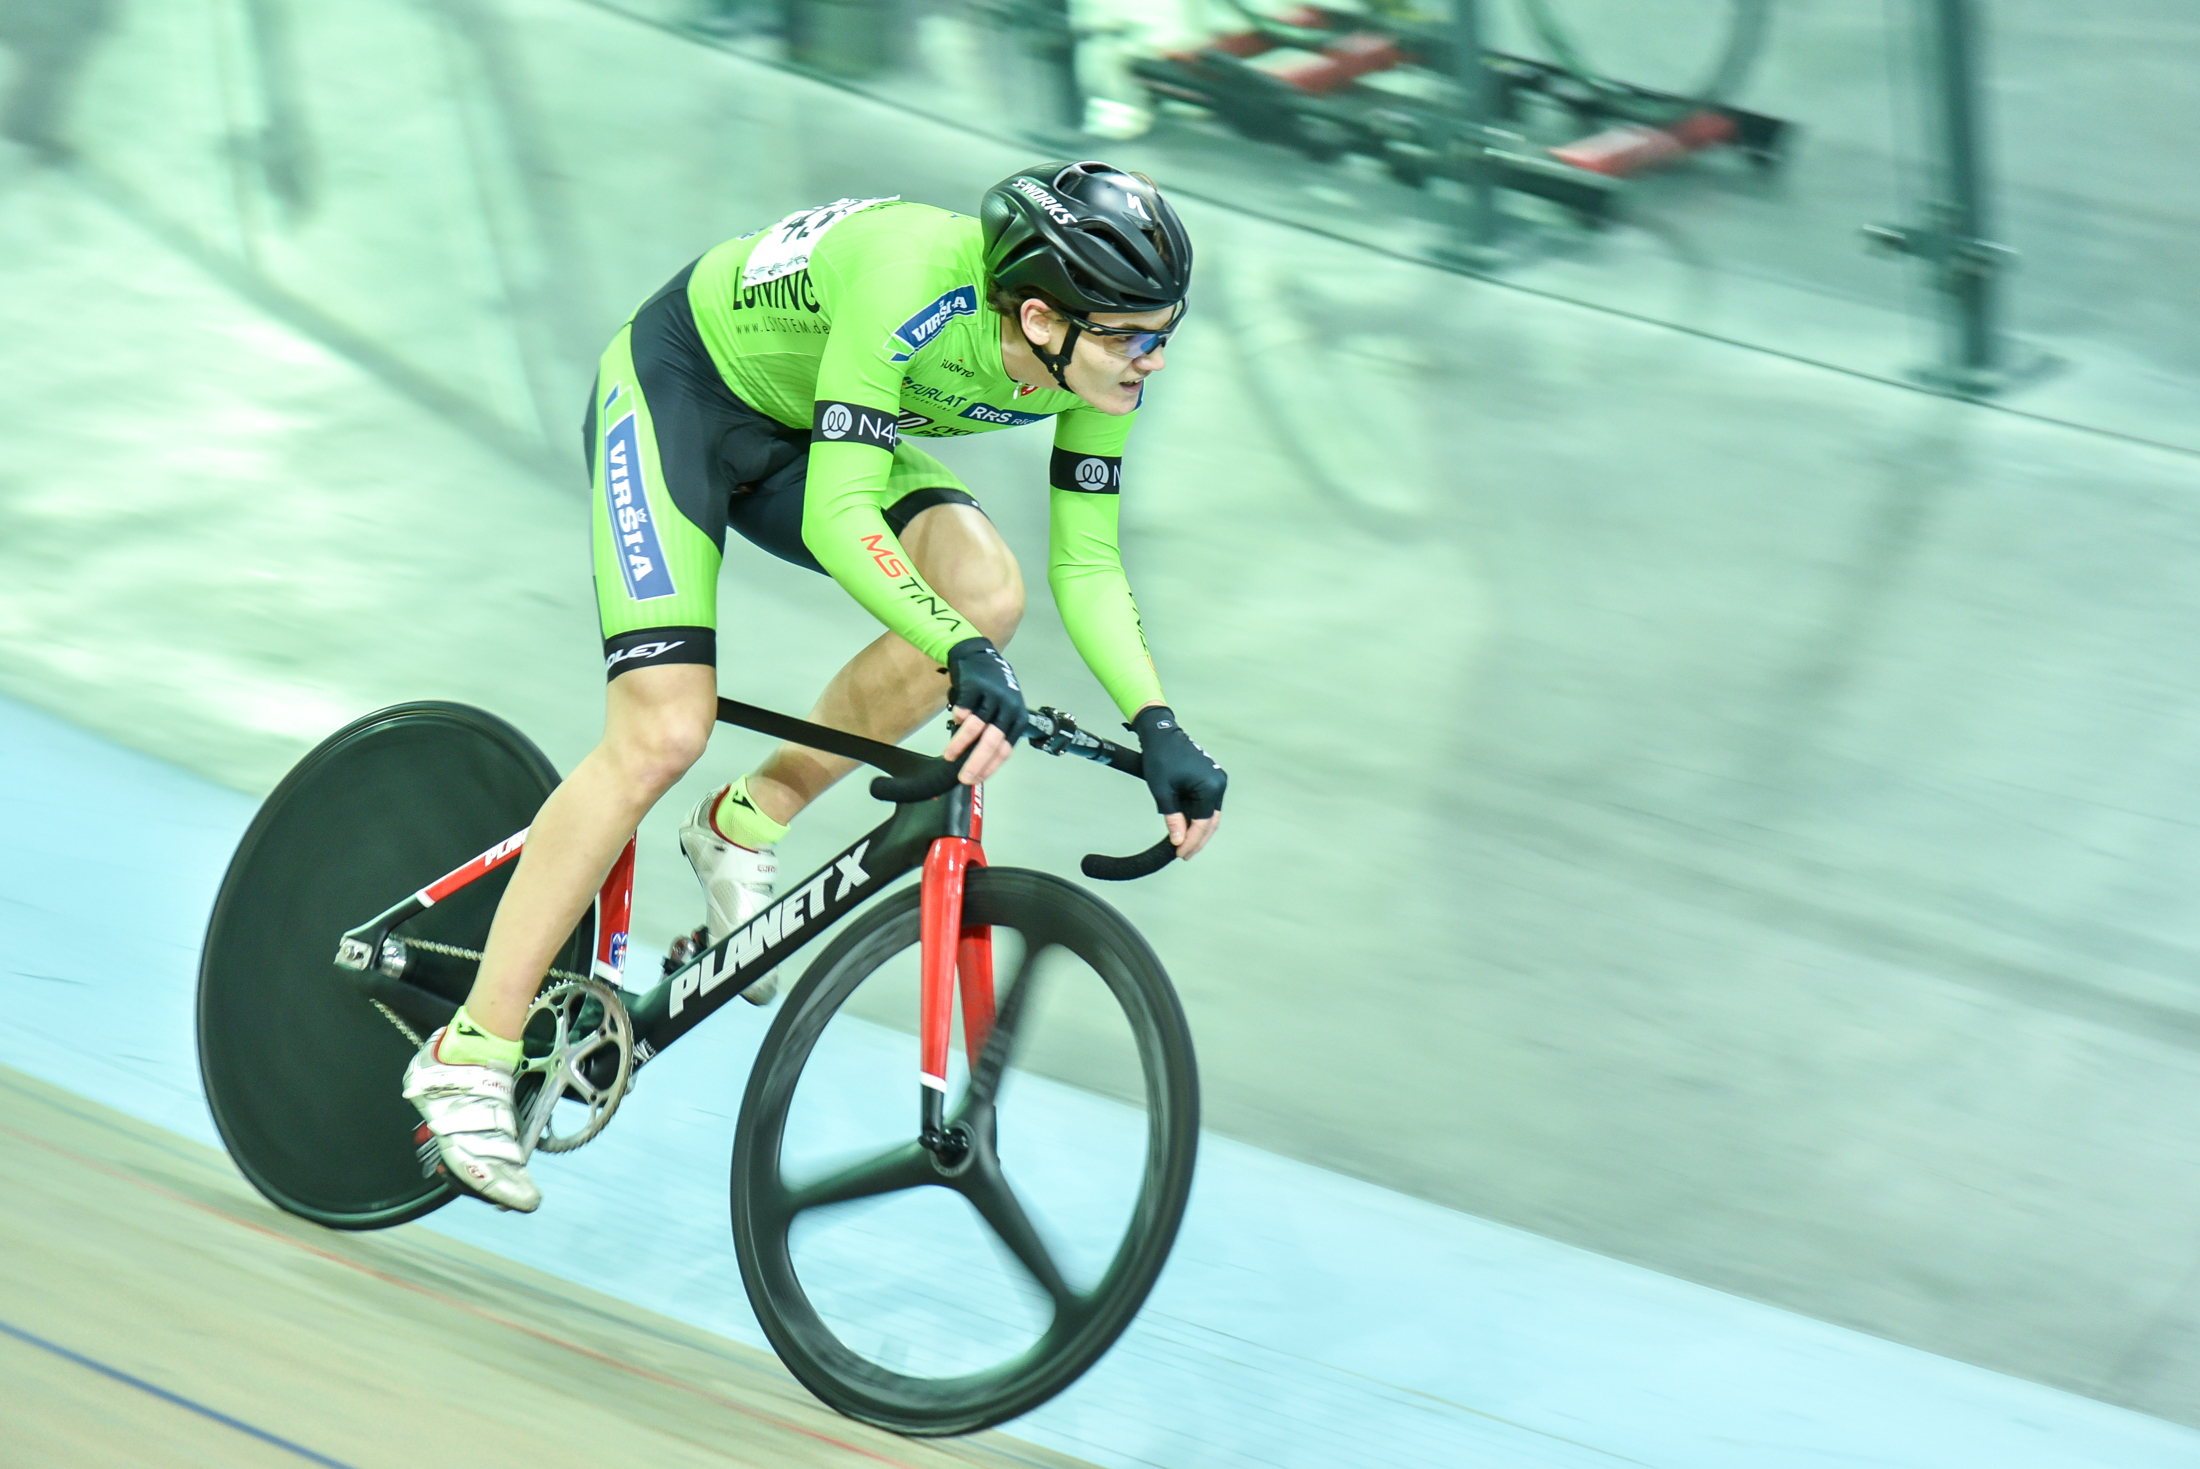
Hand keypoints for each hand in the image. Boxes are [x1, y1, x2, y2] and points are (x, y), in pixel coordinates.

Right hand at [942, 637, 1026, 785]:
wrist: (978, 655)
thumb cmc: (991, 687)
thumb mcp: (1002, 709)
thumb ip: (995, 732)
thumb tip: (979, 762)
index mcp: (1018, 718)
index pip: (1005, 750)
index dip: (990, 767)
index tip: (976, 780)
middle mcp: (1008, 708)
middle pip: (991, 742)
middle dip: (976, 763)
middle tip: (963, 777)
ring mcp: (992, 697)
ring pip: (974, 728)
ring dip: (959, 745)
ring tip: (948, 756)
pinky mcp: (976, 687)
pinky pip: (963, 710)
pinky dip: (957, 720)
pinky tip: (954, 722)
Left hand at [1130, 705, 1224, 860]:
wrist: (1161, 734)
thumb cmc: (1160, 757)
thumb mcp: (1163, 791)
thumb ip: (1173, 817)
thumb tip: (1178, 840)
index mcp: (1210, 786)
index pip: (1203, 823)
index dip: (1192, 840)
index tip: (1180, 853)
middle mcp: (1219, 783)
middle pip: (1211, 821)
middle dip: (1197, 839)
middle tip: (1184, 854)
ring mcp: (1217, 780)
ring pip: (1210, 814)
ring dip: (1198, 830)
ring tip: (1184, 845)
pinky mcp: (1211, 778)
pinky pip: (1206, 804)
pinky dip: (1197, 817)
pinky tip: (1187, 827)